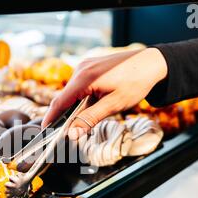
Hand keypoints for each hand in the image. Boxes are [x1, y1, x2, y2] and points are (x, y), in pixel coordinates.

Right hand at [42, 48, 167, 139]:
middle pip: (64, 97)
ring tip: (80, 123)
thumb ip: (90, 119)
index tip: (45, 131)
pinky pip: (80, 86)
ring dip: (74, 108)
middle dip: (63, 116)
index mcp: (84, 78)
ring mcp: (85, 66)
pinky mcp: (91, 67)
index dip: (51, 117)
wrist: (152, 63)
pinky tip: (89, 108)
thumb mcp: (113, 105)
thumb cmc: (136, 82)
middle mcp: (81, 69)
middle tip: (64, 133)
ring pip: (72, 92)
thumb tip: (72, 134)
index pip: (60, 101)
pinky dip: (81, 99)